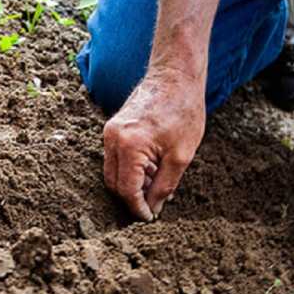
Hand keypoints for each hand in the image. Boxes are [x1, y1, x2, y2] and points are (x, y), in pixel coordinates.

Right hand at [103, 72, 205, 220]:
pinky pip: (115, 158)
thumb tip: (153, 208)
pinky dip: (130, 169)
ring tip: (158, 181)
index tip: (150, 217)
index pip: (126, 190)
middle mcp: (112, 138)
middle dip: (132, 198)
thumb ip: (164, 186)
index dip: (138, 208)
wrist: (175, 76)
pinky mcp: (113, 128)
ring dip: (132, 183)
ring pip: (113, 172)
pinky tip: (152, 167)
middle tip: (155, 204)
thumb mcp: (181, 156)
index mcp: (129, 146)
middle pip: (114, 183)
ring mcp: (110, 132)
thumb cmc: (183, 111)